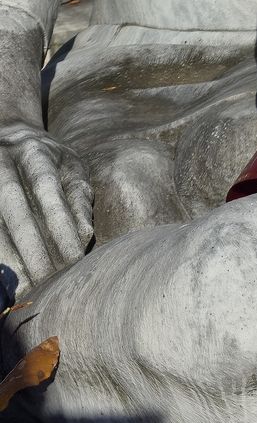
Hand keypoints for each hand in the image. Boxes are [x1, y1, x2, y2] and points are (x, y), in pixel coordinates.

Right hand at [0, 120, 91, 291]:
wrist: (9, 137)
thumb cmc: (49, 160)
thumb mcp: (70, 166)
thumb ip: (79, 196)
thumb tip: (84, 236)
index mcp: (34, 151)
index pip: (47, 189)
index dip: (60, 224)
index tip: (73, 258)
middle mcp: (3, 162)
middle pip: (14, 208)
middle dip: (30, 246)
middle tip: (45, 278)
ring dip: (8, 255)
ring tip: (23, 285)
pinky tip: (7, 277)